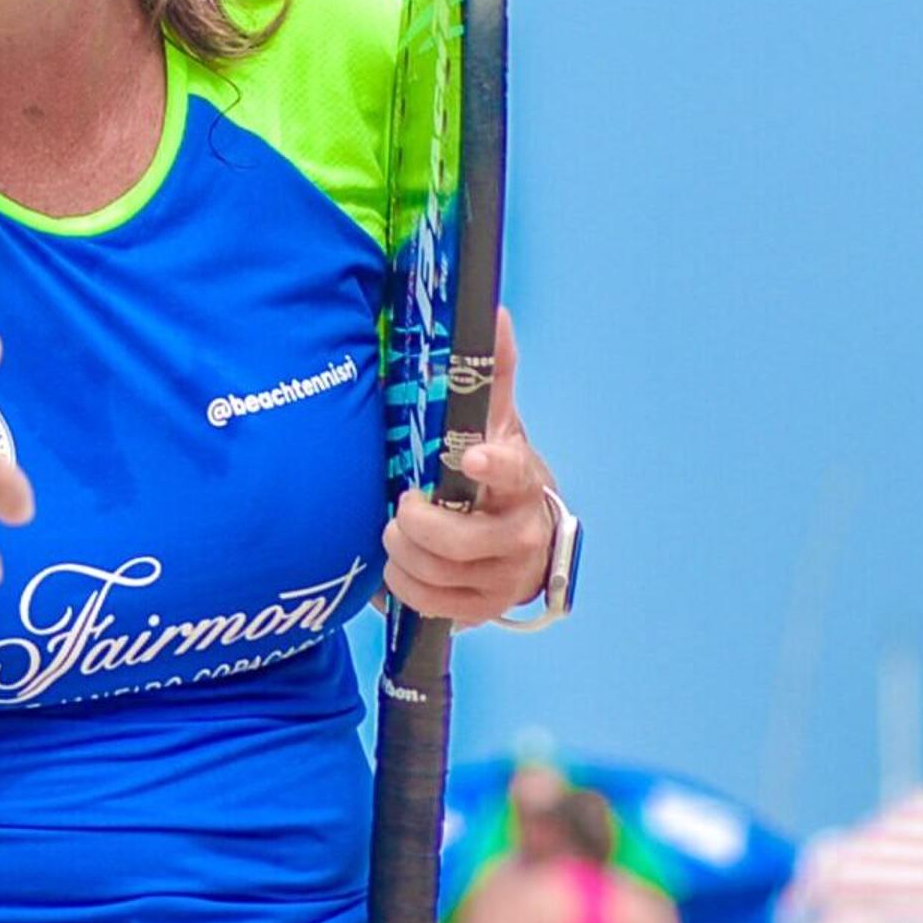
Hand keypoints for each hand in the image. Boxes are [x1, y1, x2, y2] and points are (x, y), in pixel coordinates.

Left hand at [383, 309, 560, 623]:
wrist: (528, 542)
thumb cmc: (500, 475)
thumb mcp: (498, 423)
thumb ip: (494, 372)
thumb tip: (493, 312)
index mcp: (522, 482)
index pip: (514, 473)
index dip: (493, 468)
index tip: (470, 458)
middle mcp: (521, 536)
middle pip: (463, 540)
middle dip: (418, 525)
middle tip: (401, 507)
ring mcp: (504, 579)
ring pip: (440, 576)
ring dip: (403, 555)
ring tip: (395, 534)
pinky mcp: (483, 610)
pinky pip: (432, 605)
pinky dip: (405, 587)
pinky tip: (402, 567)